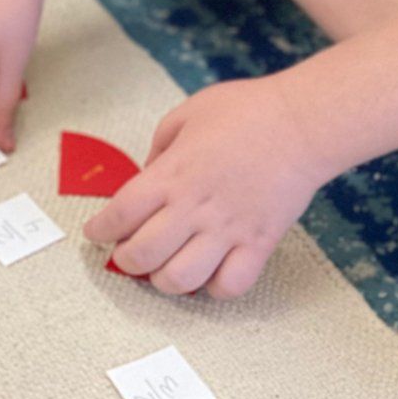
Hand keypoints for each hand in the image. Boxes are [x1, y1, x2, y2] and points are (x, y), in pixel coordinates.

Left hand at [82, 72, 332, 298]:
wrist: (301, 123)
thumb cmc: (245, 110)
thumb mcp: (187, 114)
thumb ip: (160, 148)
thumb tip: (147, 177)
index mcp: (173, 173)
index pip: (120, 213)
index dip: (100, 230)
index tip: (95, 232)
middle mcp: (194, 207)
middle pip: (142, 255)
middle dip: (125, 262)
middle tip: (126, 254)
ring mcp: (228, 230)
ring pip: (180, 280)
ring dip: (162, 281)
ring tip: (163, 269)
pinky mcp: (259, 245)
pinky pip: (229, 286)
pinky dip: (213, 288)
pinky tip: (208, 273)